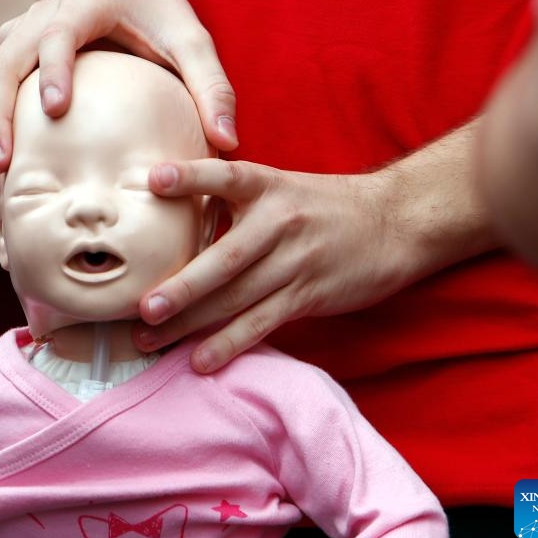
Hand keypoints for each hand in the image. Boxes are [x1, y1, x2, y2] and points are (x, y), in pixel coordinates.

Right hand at [0, 0, 238, 191]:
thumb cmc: (157, 12)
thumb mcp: (192, 38)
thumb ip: (212, 86)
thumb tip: (228, 143)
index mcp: (85, 6)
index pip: (60, 34)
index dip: (53, 68)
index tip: (54, 109)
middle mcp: (40, 19)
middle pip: (3, 63)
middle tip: (2, 164)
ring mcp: (18, 37)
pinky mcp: (10, 58)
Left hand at [133, 159, 432, 372]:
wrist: (395, 222)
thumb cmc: (321, 206)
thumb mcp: (279, 187)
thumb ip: (232, 199)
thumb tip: (171, 213)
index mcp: (267, 186)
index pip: (225, 177)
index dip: (190, 178)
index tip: (152, 179)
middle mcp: (280, 222)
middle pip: (225, 259)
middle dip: (182, 286)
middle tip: (141, 307)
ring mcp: (296, 261)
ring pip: (237, 297)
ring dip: (191, 323)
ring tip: (150, 340)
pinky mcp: (309, 294)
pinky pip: (263, 323)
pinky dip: (230, 343)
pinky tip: (201, 360)